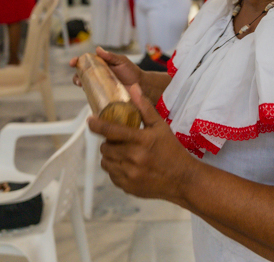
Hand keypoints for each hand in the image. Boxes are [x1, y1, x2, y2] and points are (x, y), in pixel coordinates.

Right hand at [70, 47, 142, 89]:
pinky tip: (89, 94)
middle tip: (78, 78)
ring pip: (85, 85)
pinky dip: (88, 95)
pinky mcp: (103, 95)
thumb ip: (111, 56)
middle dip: (76, 75)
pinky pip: (92, 95)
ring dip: (80, 84)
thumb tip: (98, 49)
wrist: (140, 85)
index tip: (73, 62)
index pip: (85, 61)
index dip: (77, 61)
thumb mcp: (122, 61)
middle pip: (81, 74)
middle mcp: (97, 74)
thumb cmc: (131, 71)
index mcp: (100, 64)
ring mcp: (99, 85)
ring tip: (82, 85)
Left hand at [88, 84, 194, 201]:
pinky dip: (115, 169)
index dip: (97, 125)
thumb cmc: (172, 151)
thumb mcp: (160, 126)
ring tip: (123, 152)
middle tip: (119, 140)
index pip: (111, 131)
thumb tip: (133, 88)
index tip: (90, 120)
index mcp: (141, 140)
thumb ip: (145, 108)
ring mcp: (129, 175)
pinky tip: (128, 165)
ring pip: (106, 162)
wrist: (182, 179)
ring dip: (110, 155)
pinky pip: (111, 175)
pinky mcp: (127, 187)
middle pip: (105, 147)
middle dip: (109, 142)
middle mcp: (133, 158)